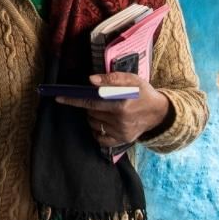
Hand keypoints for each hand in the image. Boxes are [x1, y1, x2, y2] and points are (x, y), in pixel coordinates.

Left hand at [54, 73, 170, 146]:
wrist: (159, 113)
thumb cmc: (143, 93)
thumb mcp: (132, 79)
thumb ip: (111, 78)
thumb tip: (91, 80)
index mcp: (122, 104)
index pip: (91, 102)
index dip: (74, 99)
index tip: (59, 97)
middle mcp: (121, 121)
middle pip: (91, 113)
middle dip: (89, 105)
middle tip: (100, 100)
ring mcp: (121, 133)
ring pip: (94, 124)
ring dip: (93, 116)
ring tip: (106, 110)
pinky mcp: (122, 141)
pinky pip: (100, 138)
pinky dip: (98, 130)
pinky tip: (105, 122)